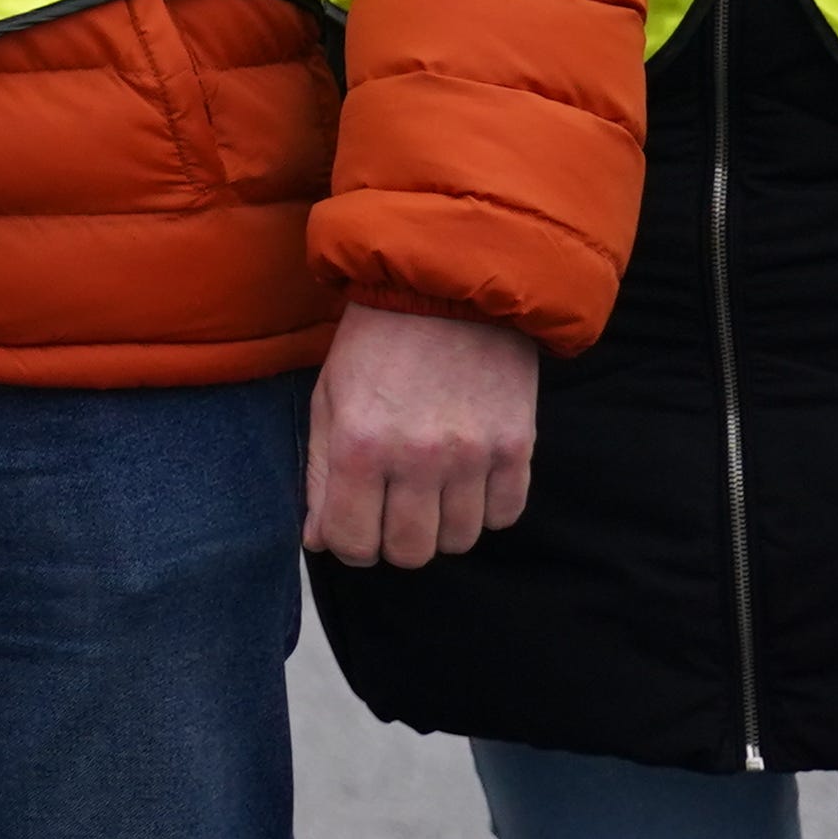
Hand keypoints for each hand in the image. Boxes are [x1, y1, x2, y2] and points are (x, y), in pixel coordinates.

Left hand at [304, 303, 544, 567]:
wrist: (448, 286)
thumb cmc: (376, 342)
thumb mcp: (329, 398)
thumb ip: (320, 474)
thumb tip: (320, 540)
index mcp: (359, 444)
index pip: (352, 543)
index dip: (348, 544)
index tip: (353, 527)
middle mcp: (418, 457)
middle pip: (410, 552)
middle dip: (394, 542)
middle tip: (392, 512)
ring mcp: (473, 455)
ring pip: (458, 540)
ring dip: (440, 527)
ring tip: (430, 491)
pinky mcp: (517, 446)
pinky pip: (505, 515)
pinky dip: (485, 509)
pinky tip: (468, 481)